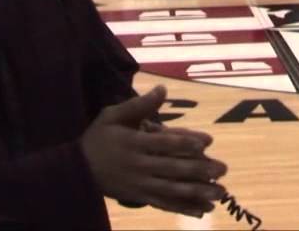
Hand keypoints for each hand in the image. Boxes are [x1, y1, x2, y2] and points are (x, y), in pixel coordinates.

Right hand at [80, 86, 227, 216]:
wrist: (76, 170)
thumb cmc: (98, 138)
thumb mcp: (113, 116)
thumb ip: (139, 104)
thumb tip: (163, 89)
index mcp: (134, 143)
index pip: (163, 143)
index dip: (186, 142)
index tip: (207, 142)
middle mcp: (139, 166)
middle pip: (172, 168)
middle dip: (199, 170)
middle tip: (222, 169)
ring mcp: (140, 184)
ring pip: (172, 190)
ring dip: (197, 192)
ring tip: (219, 193)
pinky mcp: (140, 197)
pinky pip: (164, 204)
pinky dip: (184, 208)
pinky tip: (203, 210)